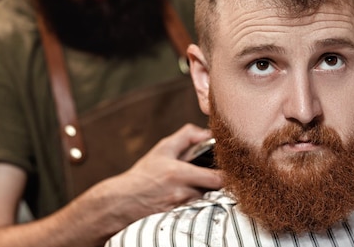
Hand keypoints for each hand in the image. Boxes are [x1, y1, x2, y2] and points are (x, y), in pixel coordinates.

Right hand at [98, 123, 222, 220]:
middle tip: (218, 176)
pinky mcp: (180, 220)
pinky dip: (198, 203)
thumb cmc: (144, 174)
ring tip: (198, 186)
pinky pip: (198, 211)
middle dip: (219, 184)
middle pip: (216, 191)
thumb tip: (207, 133)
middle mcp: (183, 193)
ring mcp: (182, 208)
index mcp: (180, 173)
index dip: (227, 174)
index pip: (218, 178)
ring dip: (206, 193)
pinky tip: (190, 198)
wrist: (124, 201)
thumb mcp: (162, 149)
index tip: (228, 168)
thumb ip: (186, 137)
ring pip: (207, 200)